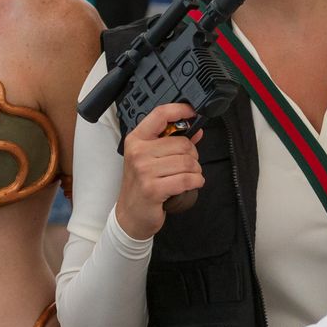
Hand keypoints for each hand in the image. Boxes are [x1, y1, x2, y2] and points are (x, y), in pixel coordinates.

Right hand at [115, 103, 204, 239]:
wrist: (130, 215)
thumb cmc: (141, 185)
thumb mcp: (151, 159)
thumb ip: (173, 142)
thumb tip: (196, 131)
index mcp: (136, 140)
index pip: (160, 115)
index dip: (180, 110)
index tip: (192, 112)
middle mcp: (138, 152)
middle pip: (182, 143)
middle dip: (193, 155)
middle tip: (187, 165)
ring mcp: (144, 171)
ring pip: (187, 162)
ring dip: (196, 171)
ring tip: (189, 176)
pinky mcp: (153, 189)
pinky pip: (186, 179)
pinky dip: (196, 182)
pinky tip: (193, 184)